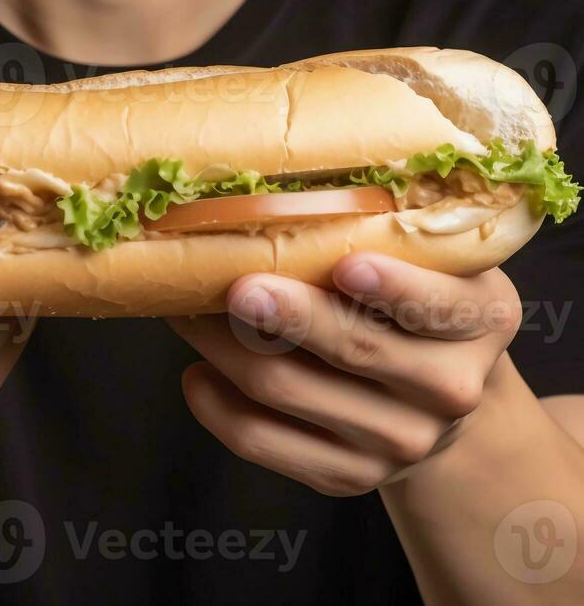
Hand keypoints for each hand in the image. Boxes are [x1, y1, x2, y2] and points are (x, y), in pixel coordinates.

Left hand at [167, 253, 522, 495]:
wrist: (436, 389)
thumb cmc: (413, 298)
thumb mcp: (425, 257)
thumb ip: (379, 230)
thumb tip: (270, 191)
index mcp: (482, 317)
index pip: (440, 305)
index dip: (393, 288)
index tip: (345, 265)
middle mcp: (451, 387)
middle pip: (354, 348)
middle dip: (285, 312)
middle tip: (232, 283)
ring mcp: (402, 441)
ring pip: (290, 390)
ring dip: (224, 345)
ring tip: (186, 307)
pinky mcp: (351, 476)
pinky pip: (264, 441)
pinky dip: (218, 406)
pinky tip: (196, 372)